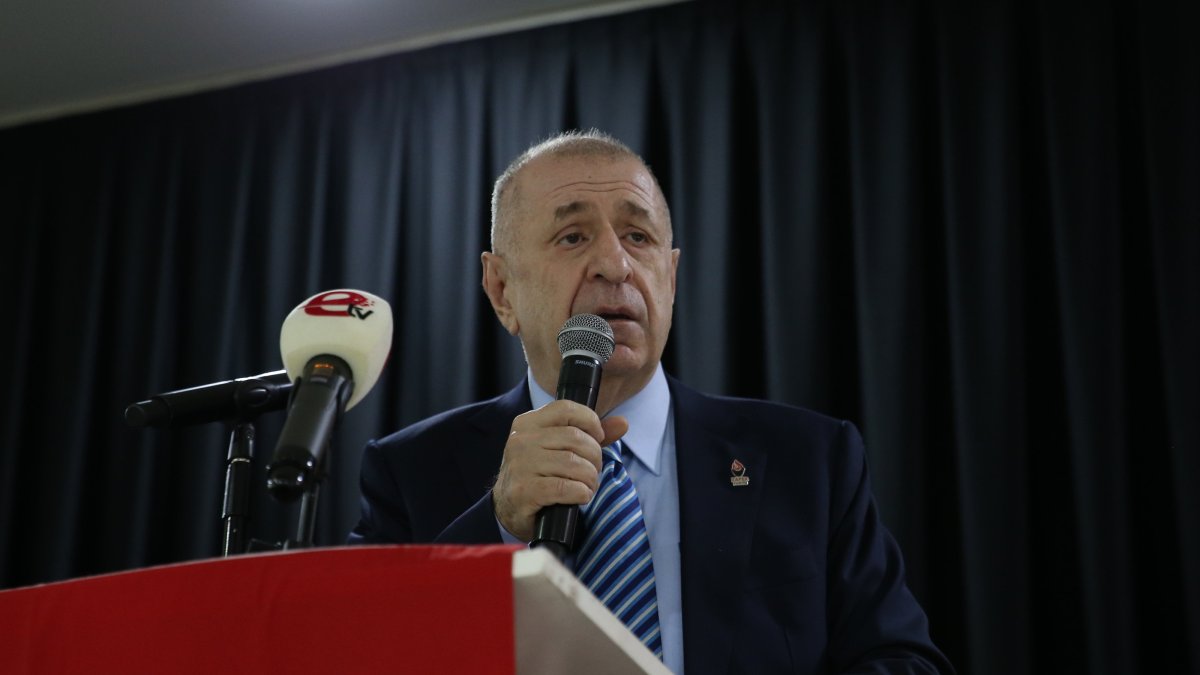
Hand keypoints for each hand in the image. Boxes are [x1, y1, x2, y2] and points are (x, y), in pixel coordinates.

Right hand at [492, 400, 627, 540]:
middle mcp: (520, 440)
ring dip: (590, 478)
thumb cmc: (538, 474)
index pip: (566, 409)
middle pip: (575, 438)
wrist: (508, 508)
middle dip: (594, 457)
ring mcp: (521, 466)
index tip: (598, 438)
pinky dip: (581, 493)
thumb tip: (622, 423)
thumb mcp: (557, 449)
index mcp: (527, 423)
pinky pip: (565, 487)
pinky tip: (580, 496)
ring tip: (588, 486)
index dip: (590, 422)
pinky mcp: (525, 491)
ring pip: (573, 463)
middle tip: (594, 471)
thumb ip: (589, 435)